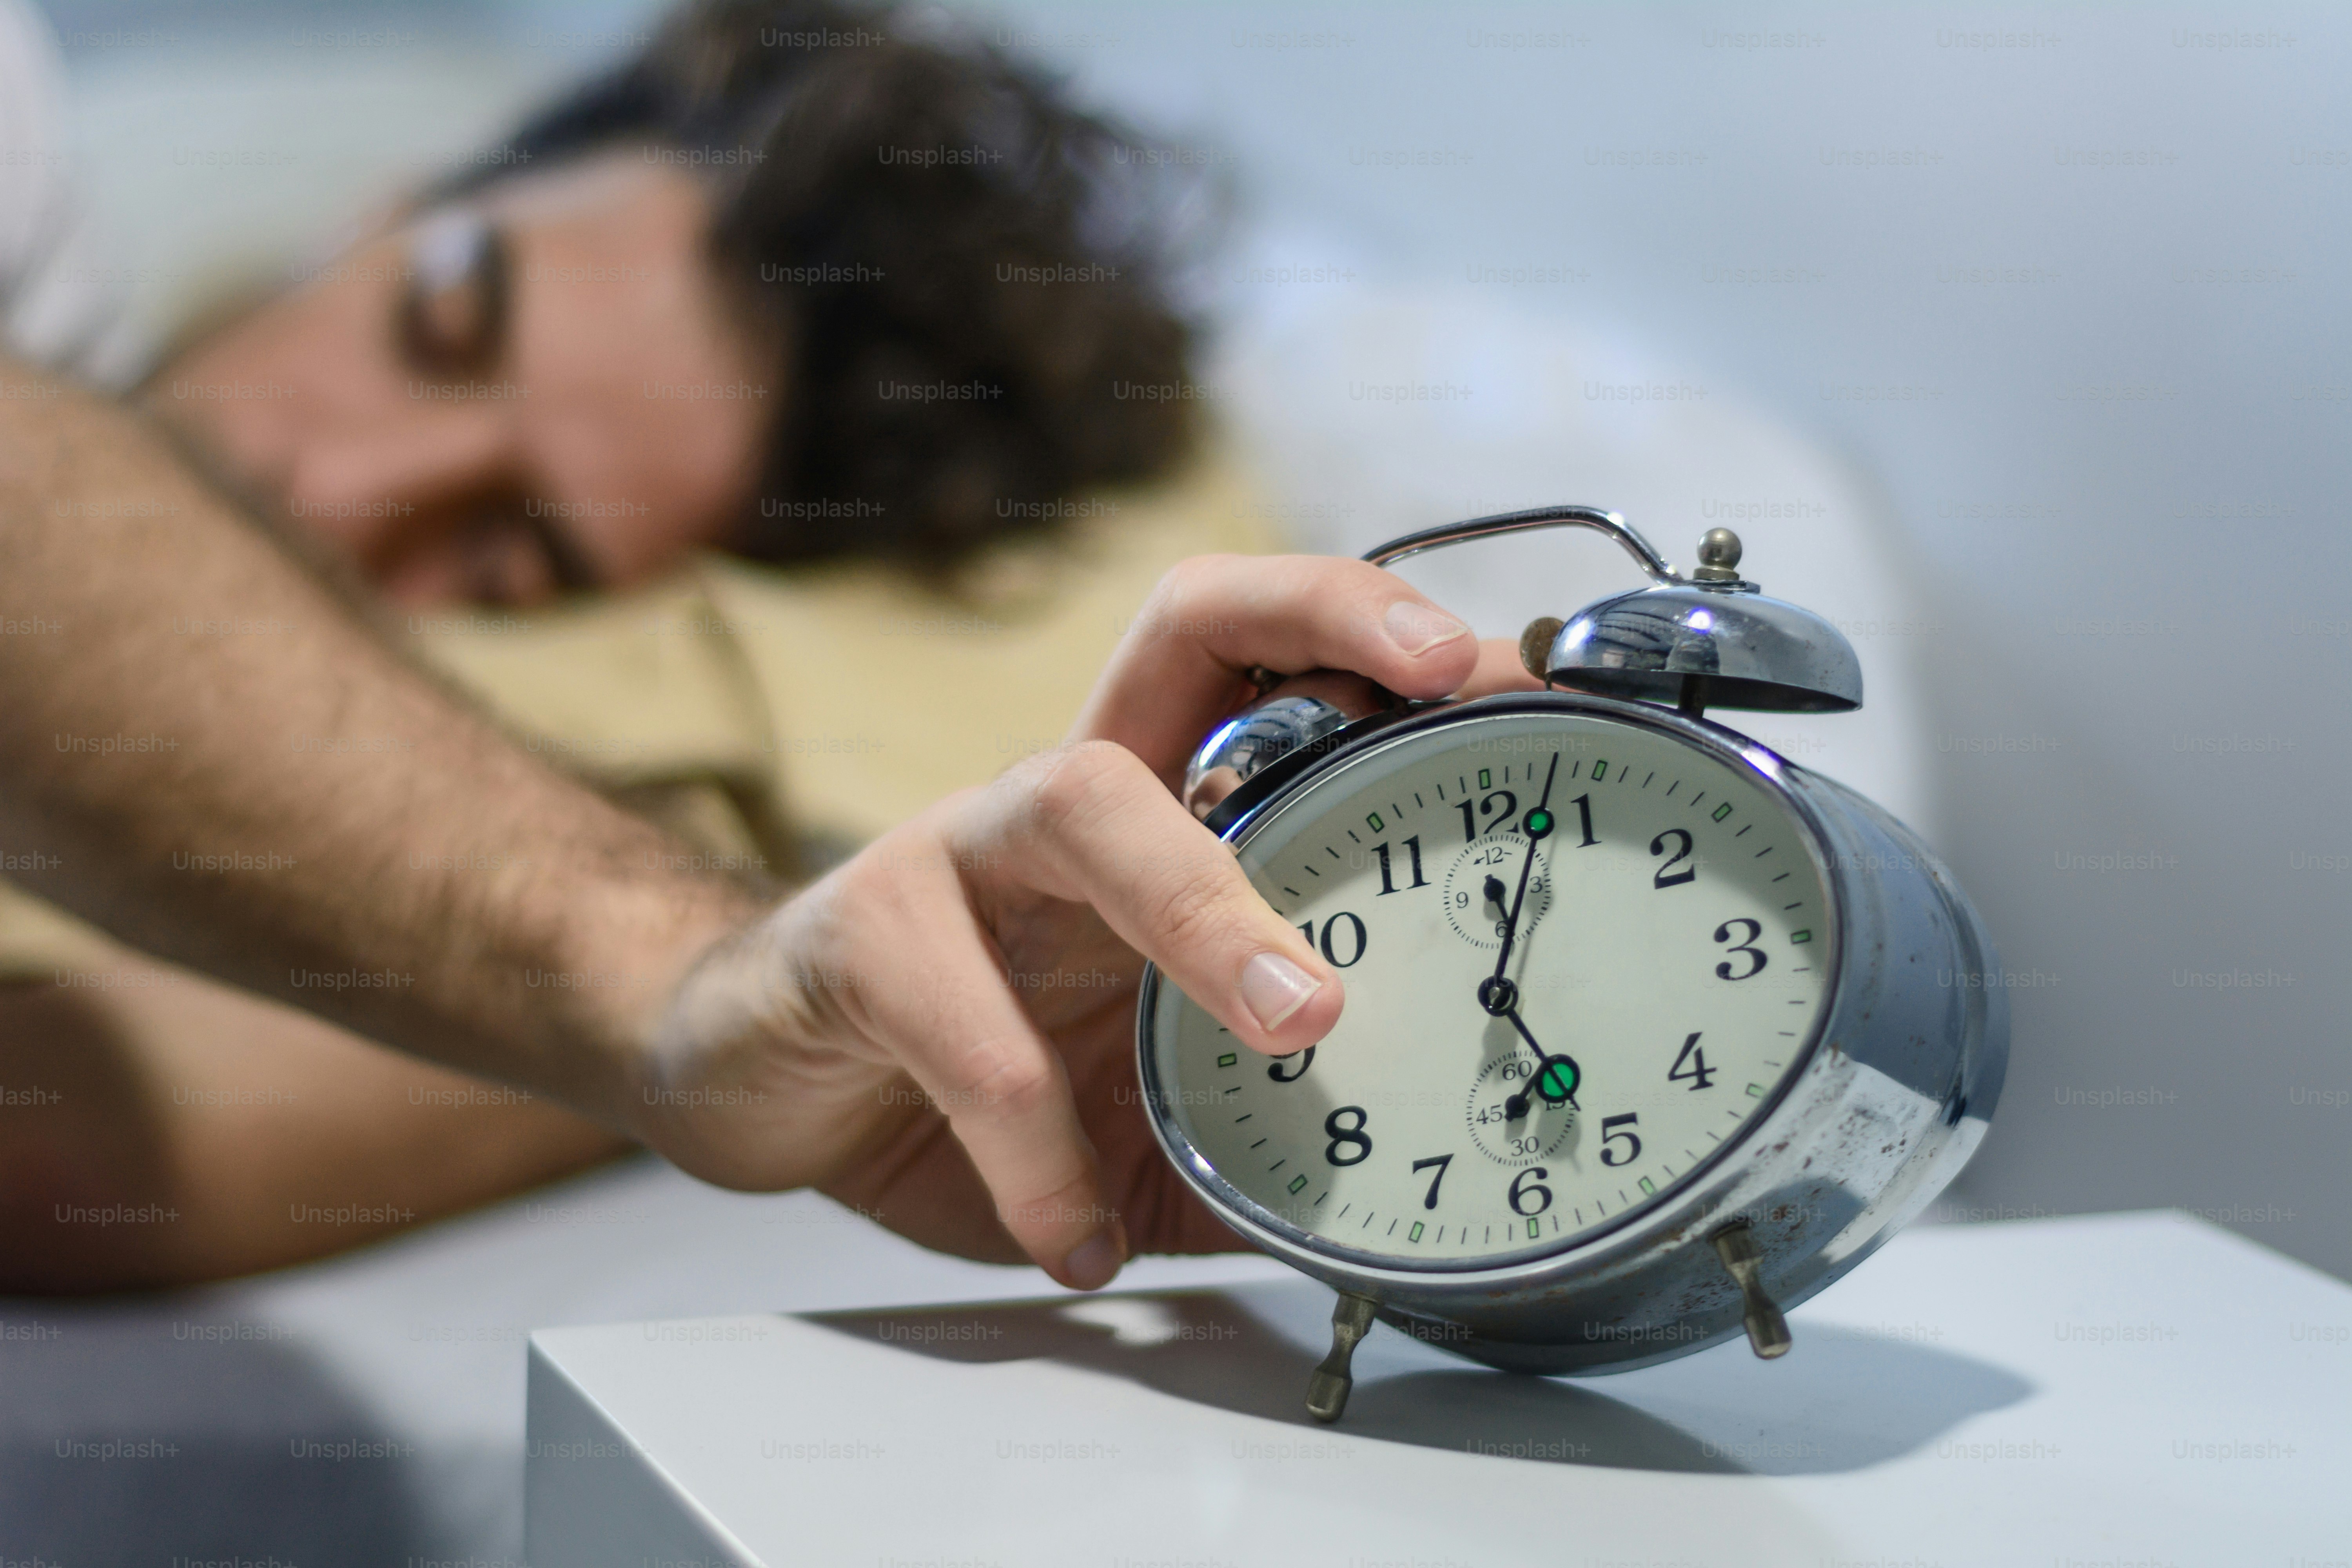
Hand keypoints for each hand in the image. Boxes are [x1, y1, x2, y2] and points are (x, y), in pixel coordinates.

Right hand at [623, 556, 1486, 1289]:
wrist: (762, 1082)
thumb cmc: (975, 1069)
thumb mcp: (1150, 1108)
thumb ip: (1264, 1134)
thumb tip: (1416, 1206)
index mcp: (1152, 812)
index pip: (1268, 661)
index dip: (1384, 636)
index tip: (1509, 673)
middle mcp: (1067, 801)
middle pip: (1183, 626)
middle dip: (1323, 623)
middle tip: (1447, 691)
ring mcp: (958, 853)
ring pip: (1080, 801)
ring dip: (1202, 902)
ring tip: (1299, 1021)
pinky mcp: (863, 941)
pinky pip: (962, 1030)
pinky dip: (1035, 1150)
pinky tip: (1077, 1241)